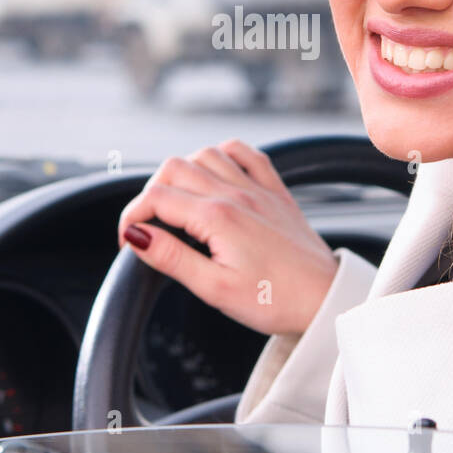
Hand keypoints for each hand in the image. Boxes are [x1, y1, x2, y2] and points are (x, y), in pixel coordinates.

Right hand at [116, 138, 338, 336]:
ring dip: (182, 172)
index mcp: (218, 217)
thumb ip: (171, 258)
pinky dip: (221, 155)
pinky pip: (243, 152)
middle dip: (150, 193)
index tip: (128, 241)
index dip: (131, 217)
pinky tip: (215, 175)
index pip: (155, 198)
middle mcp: (236, 193)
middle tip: (148, 225)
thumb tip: (136, 236)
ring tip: (177, 204)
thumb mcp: (214, 289)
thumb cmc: (274, 300)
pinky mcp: (275, 190)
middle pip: (173, 168)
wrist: (324, 298)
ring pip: (204, 154)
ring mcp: (257, 187)